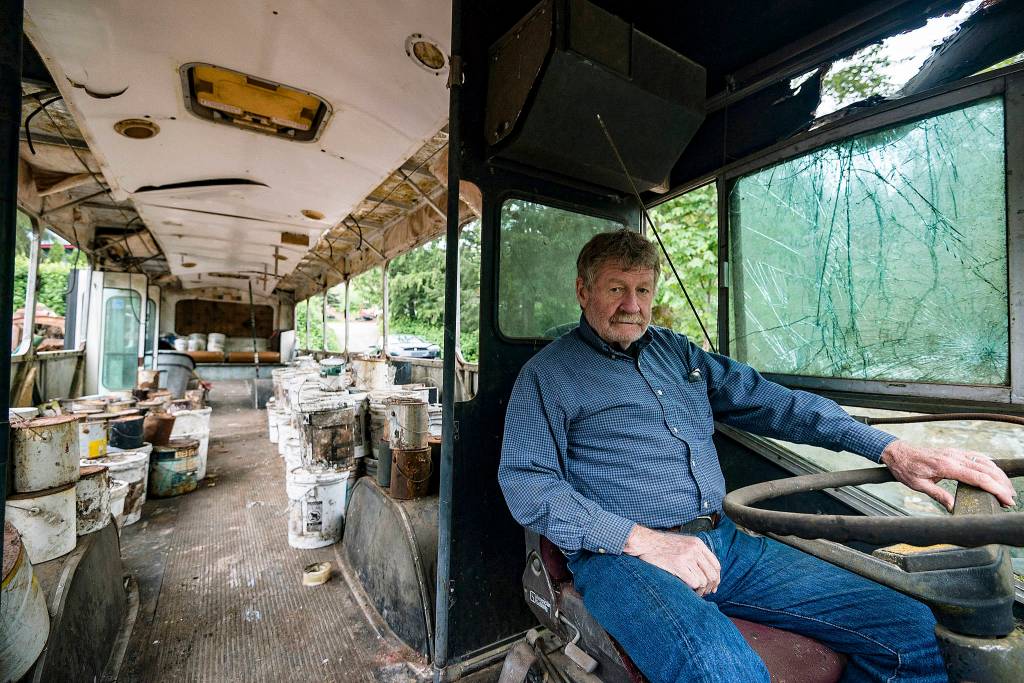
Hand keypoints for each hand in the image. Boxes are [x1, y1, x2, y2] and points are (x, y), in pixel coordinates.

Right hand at [623, 525, 719, 595]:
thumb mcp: (683, 543)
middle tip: (705, 592)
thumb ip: (695, 553)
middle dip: (710, 587)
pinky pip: (694, 582)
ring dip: (701, 590)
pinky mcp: (678, 565)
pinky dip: (693, 590)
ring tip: (695, 592)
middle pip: (712, 574)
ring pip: (704, 580)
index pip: (716, 564)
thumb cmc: (661, 545)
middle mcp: (695, 549)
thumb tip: (706, 572)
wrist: (645, 542)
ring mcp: (687, 556)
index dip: (716, 578)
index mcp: (698, 543)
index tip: (712, 586)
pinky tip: (689, 591)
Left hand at [880, 440, 1016, 510]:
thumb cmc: (906, 469)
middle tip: (1011, 499)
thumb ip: (938, 495)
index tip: (1006, 499)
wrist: (897, 452)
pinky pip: (976, 456)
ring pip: (984, 462)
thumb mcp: (918, 485)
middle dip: (1002, 484)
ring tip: (1006, 489)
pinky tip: (995, 474)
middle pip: (986, 470)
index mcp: (946, 466)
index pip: (978, 478)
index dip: (995, 489)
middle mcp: (954, 457)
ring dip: (998, 475)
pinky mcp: (954, 451)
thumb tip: (953, 508)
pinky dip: (989, 465)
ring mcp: (955, 452)